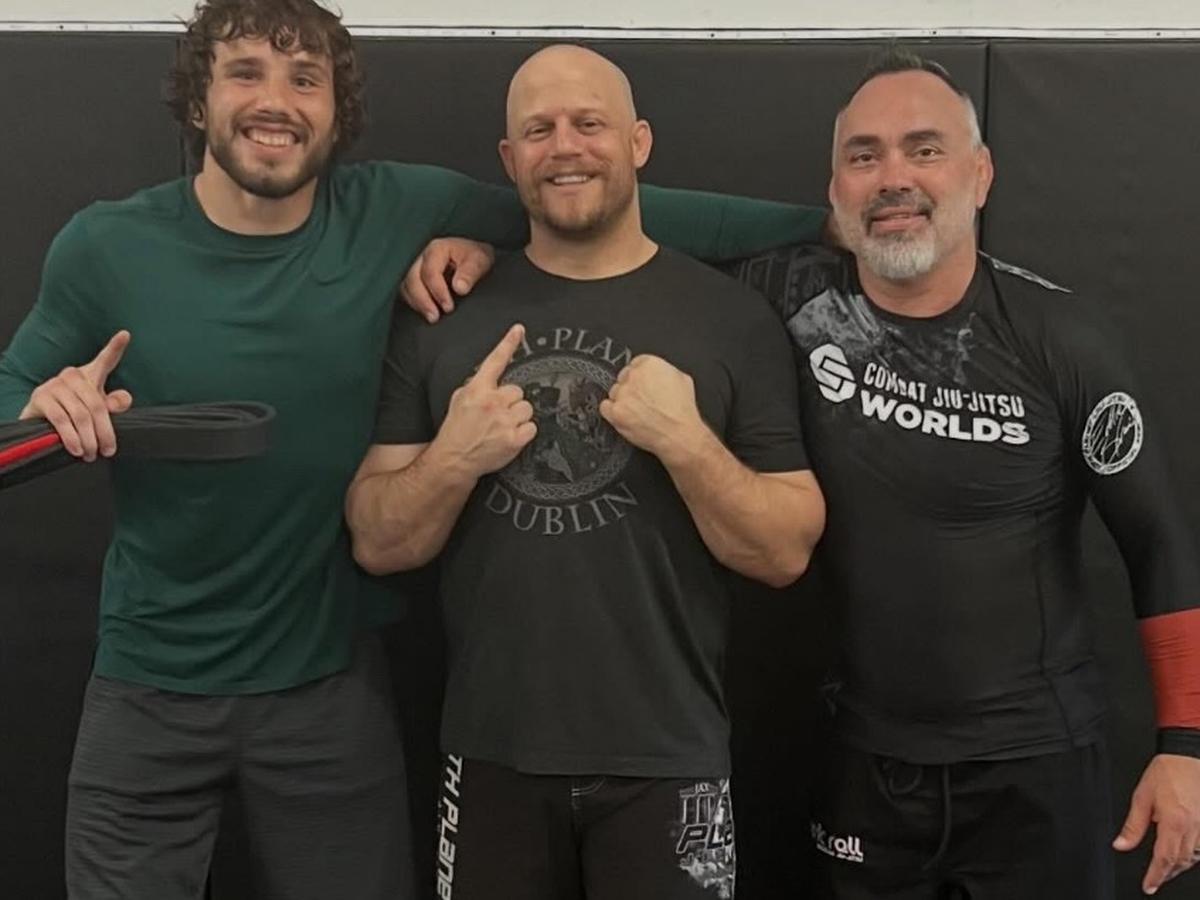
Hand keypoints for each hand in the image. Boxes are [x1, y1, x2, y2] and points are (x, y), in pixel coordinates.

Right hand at [19, 330, 132, 460]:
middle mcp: (72, 375)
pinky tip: (76, 449)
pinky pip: (61, 420)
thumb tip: (124, 399)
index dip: (115, 347)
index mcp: (90, 375)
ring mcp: (55, 385)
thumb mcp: (96, 410)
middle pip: (98, 406)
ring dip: (88, 440)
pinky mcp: (41, 398)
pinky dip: (71, 438)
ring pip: (81, 416)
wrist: (40, 424)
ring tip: (91, 455)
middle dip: (105, 432)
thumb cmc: (74, 414)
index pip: (106, 360)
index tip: (125, 334)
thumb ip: (112, 405)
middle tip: (108, 451)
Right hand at [401, 238, 495, 322]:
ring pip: (407, 286)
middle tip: (435, 317)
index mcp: (437, 249)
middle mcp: (423, 257)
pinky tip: (426, 312)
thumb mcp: (479, 261)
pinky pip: (407, 291)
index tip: (448, 307)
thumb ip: (470, 273)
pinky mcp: (416, 278)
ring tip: (432, 318)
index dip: (438, 291)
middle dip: (423, 300)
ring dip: (417, 303)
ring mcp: (417, 267)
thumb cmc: (475, 257)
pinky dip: (415, 303)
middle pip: (413, 279)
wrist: (473, 257)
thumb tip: (460, 287)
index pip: (430, 272)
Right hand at [434, 324, 534, 476]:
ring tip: (502, 427)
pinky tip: (509, 436)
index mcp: (477, 389)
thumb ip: (477, 386)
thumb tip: (492, 381)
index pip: (495, 361)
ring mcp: (505, 421)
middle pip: (517, 391)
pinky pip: (531, 427)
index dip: (508, 343)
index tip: (519, 330)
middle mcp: (493, 402)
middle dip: (510, 402)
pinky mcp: (515, 439)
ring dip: (518, 416)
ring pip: (526, 408)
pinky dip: (523, 432)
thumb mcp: (459, 399)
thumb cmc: (456, 430)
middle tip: (496, 415)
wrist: (454, 460)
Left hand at [599, 354, 706, 463]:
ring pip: (614, 392)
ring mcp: (622, 394)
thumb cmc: (682, 411)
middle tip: (643, 400)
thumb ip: (664, 371)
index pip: (636, 364)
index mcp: (649, 364)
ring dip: (622, 400)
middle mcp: (633, 376)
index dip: (641, 376)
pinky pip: (605, 407)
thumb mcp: (682, 379)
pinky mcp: (616, 412)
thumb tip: (658, 374)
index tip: (643, 384)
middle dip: (632, 388)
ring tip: (638, 411)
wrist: (679, 434)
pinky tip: (624, 416)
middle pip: (623, 377)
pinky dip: (612, 412)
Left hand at [1114, 753, 1199, 894]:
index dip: (1156, 876)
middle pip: (1181, 861)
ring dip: (1179, 865)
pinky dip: (1191, 854)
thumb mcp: (1142, 797)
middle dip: (1166, 873)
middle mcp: (1193, 827)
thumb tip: (1121, 844)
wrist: (1188, 756)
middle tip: (1154, 879)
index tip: (1148, 886)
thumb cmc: (1166, 772)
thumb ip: (1133, 825)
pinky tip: (1181, 853)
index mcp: (1175, 822)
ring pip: (1194, 857)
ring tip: (1165, 869)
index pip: (1164, 858)